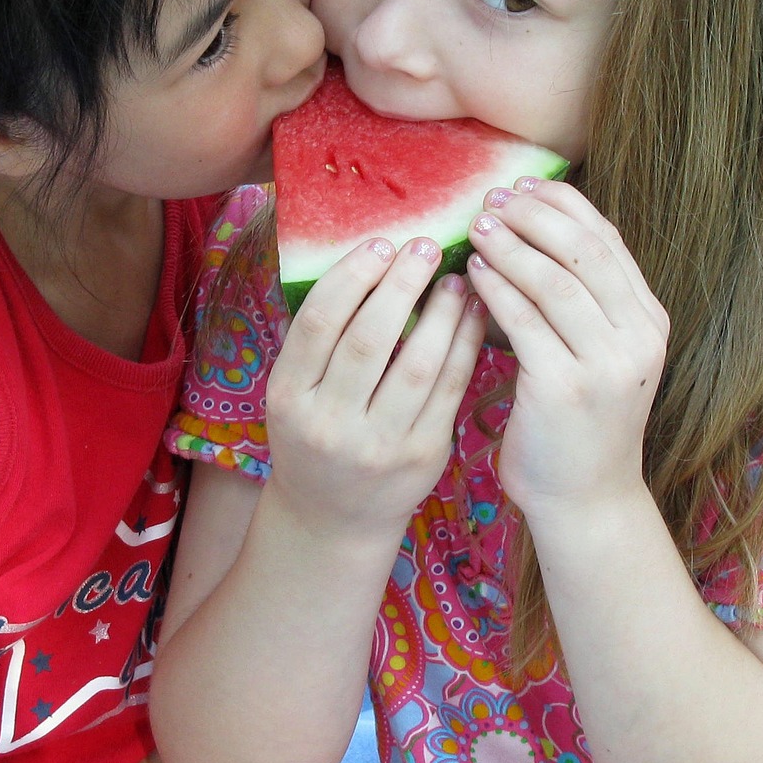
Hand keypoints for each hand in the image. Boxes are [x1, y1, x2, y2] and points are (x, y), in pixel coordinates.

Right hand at [264, 236, 486, 537]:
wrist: (334, 519)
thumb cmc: (314, 436)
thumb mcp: (293, 393)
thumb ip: (317, 340)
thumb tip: (363, 259)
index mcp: (289, 397)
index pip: (318, 323)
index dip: (351, 277)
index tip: (379, 243)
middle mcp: (330, 423)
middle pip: (369, 339)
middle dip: (401, 284)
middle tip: (423, 245)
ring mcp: (379, 443)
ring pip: (418, 363)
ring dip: (442, 312)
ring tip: (455, 276)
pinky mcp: (423, 455)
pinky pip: (450, 388)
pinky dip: (465, 344)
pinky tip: (473, 314)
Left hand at [463, 179, 667, 518]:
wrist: (585, 499)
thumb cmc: (578, 422)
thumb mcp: (599, 354)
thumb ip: (583, 301)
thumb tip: (536, 226)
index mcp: (650, 322)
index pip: (607, 240)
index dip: (562, 205)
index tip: (522, 186)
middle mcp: (639, 338)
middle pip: (583, 250)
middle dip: (534, 216)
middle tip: (491, 200)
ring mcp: (607, 364)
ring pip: (554, 281)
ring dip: (510, 245)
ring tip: (476, 227)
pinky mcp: (565, 388)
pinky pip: (524, 321)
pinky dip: (497, 289)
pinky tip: (473, 273)